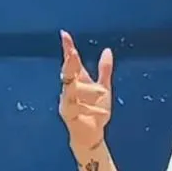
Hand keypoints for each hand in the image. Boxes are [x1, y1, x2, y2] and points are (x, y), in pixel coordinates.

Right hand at [58, 30, 113, 151]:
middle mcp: (68, 90)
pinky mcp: (69, 115)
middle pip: (68, 73)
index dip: (68, 49)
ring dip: (90, 92)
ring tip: (103, 97)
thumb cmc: (96, 113)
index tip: (64, 34)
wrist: (93, 136)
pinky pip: (75, 107)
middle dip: (69, 63)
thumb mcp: (105, 89)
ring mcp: (67, 102)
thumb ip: (105, 71)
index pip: (72, 62)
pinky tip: (95, 109)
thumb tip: (107, 50)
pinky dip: (86, 107)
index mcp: (77, 82)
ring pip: (74, 90)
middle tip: (71, 52)